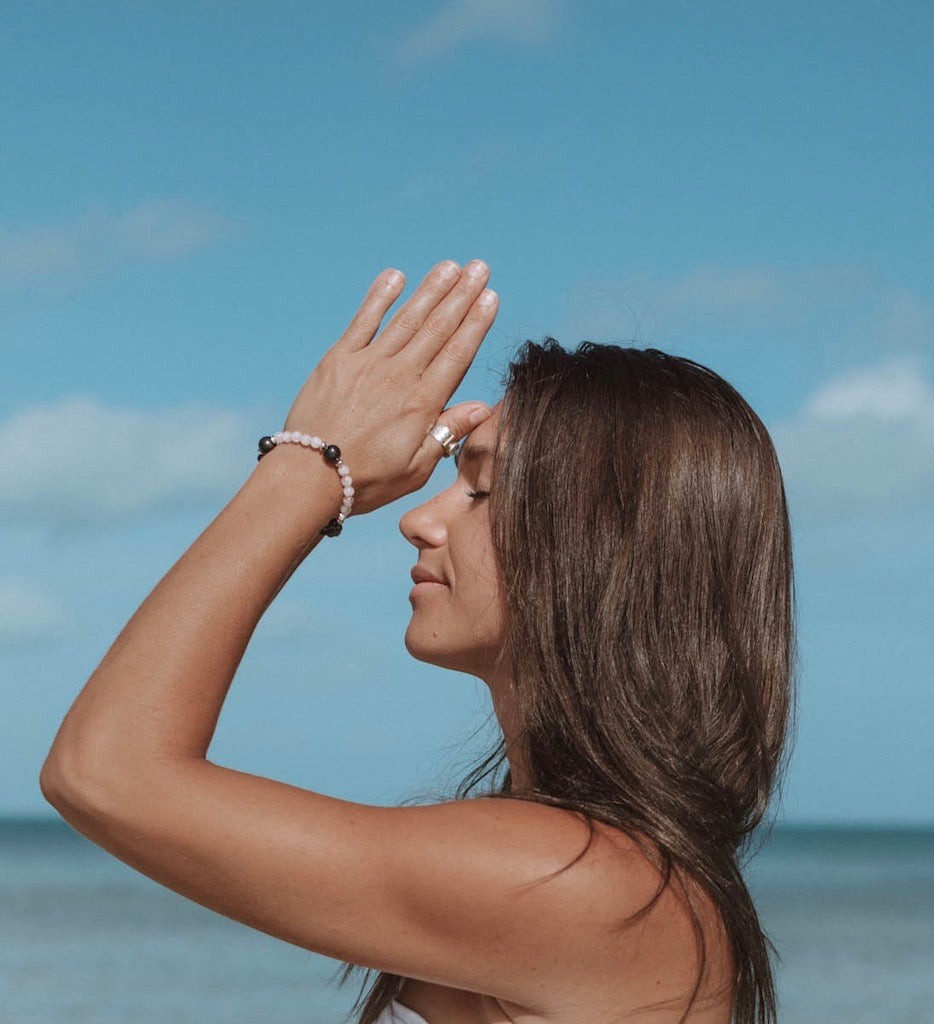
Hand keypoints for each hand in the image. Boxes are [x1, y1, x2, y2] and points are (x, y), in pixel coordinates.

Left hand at [282, 259, 497, 514]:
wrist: (309, 477)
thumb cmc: (366, 480)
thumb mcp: (417, 468)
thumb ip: (448, 433)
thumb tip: (482, 407)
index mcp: (423, 403)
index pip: (457, 354)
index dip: (476, 323)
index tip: (491, 297)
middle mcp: (400, 376)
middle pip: (438, 328)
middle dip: (462, 296)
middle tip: (480, 268)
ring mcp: (368, 364)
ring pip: (408, 318)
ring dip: (431, 290)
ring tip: (451, 267)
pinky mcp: (339, 360)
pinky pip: (363, 321)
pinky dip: (380, 297)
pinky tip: (396, 276)